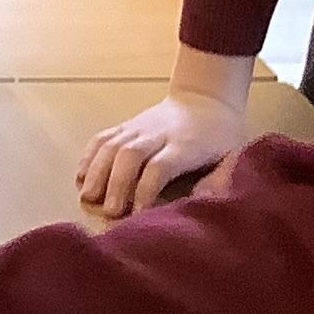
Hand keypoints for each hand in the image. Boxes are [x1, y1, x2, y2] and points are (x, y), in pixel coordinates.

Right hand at [77, 90, 250, 218]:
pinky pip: (101, 138)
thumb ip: (219, 182)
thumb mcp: (233, 158)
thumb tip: (200, 205)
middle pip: (130, 155)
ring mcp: (138, 127)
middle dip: (117, 183)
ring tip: (88, 197)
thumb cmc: (221, 137)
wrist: (206, 99)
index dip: (146, 190)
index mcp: (185, 144)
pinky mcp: (125, 125)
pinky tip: (80, 177)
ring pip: (111, 146)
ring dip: (96, 172)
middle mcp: (157, 133)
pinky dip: (88, 157)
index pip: (160, 166)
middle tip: (110, 211)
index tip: (139, 214)